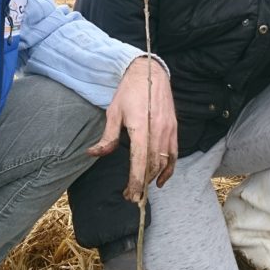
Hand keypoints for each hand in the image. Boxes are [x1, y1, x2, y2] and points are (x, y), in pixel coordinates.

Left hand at [87, 57, 177, 201]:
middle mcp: (158, 131)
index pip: (140, 162)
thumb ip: (107, 137)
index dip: (136, 182)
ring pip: (163, 162)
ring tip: (141, 188)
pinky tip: (160, 180)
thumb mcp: (113, 112)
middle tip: (131, 195)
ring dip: (153, 178)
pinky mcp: (174, 130)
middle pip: (152, 166)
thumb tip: (94, 154)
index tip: (130, 195)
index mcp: (141, 127)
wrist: (150, 73)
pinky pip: (173, 155)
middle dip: (142, 184)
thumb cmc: (129, 92)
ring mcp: (169, 131)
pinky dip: (169, 170)